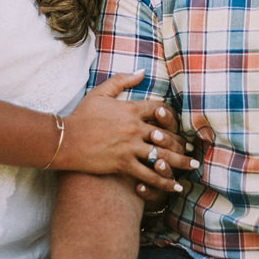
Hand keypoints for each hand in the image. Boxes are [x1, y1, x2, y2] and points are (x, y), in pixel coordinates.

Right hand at [58, 73, 198, 191]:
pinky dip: (163, 181)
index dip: (171, 116)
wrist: (65, 140)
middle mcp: (134, 128)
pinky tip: (175, 185)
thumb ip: (122, 80)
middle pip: (167, 135)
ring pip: (162, 156)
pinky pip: (149, 174)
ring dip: (180, 162)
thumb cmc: (81, 116)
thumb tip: (142, 72)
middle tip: (193, 150)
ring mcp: (130, 147)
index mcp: (131, 109)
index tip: (178, 124)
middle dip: (182, 143)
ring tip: (192, 166)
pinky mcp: (123, 164)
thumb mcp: (100, 92)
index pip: (160, 110)